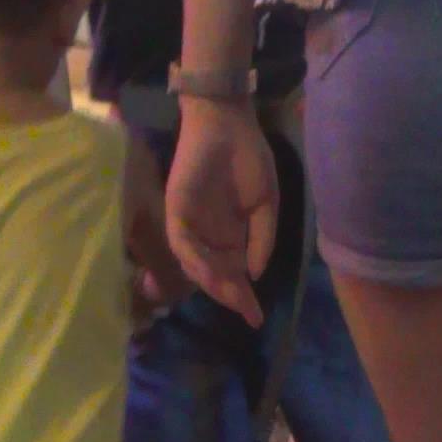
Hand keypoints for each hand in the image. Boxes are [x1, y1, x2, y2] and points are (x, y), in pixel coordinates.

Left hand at [165, 101, 278, 327]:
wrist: (228, 124)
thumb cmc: (249, 158)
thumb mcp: (267, 204)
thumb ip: (262, 239)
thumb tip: (255, 273)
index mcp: (231, 234)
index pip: (235, 273)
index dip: (244, 296)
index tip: (257, 317)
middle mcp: (209, 235)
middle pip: (216, 274)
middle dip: (230, 295)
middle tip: (245, 310)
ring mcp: (190, 224)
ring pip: (196, 264)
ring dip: (212, 282)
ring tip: (231, 295)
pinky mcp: (175, 210)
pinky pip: (181, 242)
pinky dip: (194, 258)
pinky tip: (209, 271)